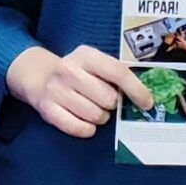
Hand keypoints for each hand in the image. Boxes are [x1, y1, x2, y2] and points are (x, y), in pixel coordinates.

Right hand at [7, 44, 153, 137]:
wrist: (39, 76)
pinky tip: (84, 120)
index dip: (136, 90)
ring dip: (100, 117)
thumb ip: (115, 74)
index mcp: (86, 55)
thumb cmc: (77, 72)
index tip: (147, 103)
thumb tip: (144, 96)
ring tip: (92, 108)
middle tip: (105, 101)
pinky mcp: (48, 110)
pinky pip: (79, 128)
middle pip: (108, 99)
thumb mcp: (93, 63)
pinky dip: (86, 129)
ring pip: (95, 116)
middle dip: (112, 104)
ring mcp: (57, 90)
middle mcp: (69, 70)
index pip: (118, 73)